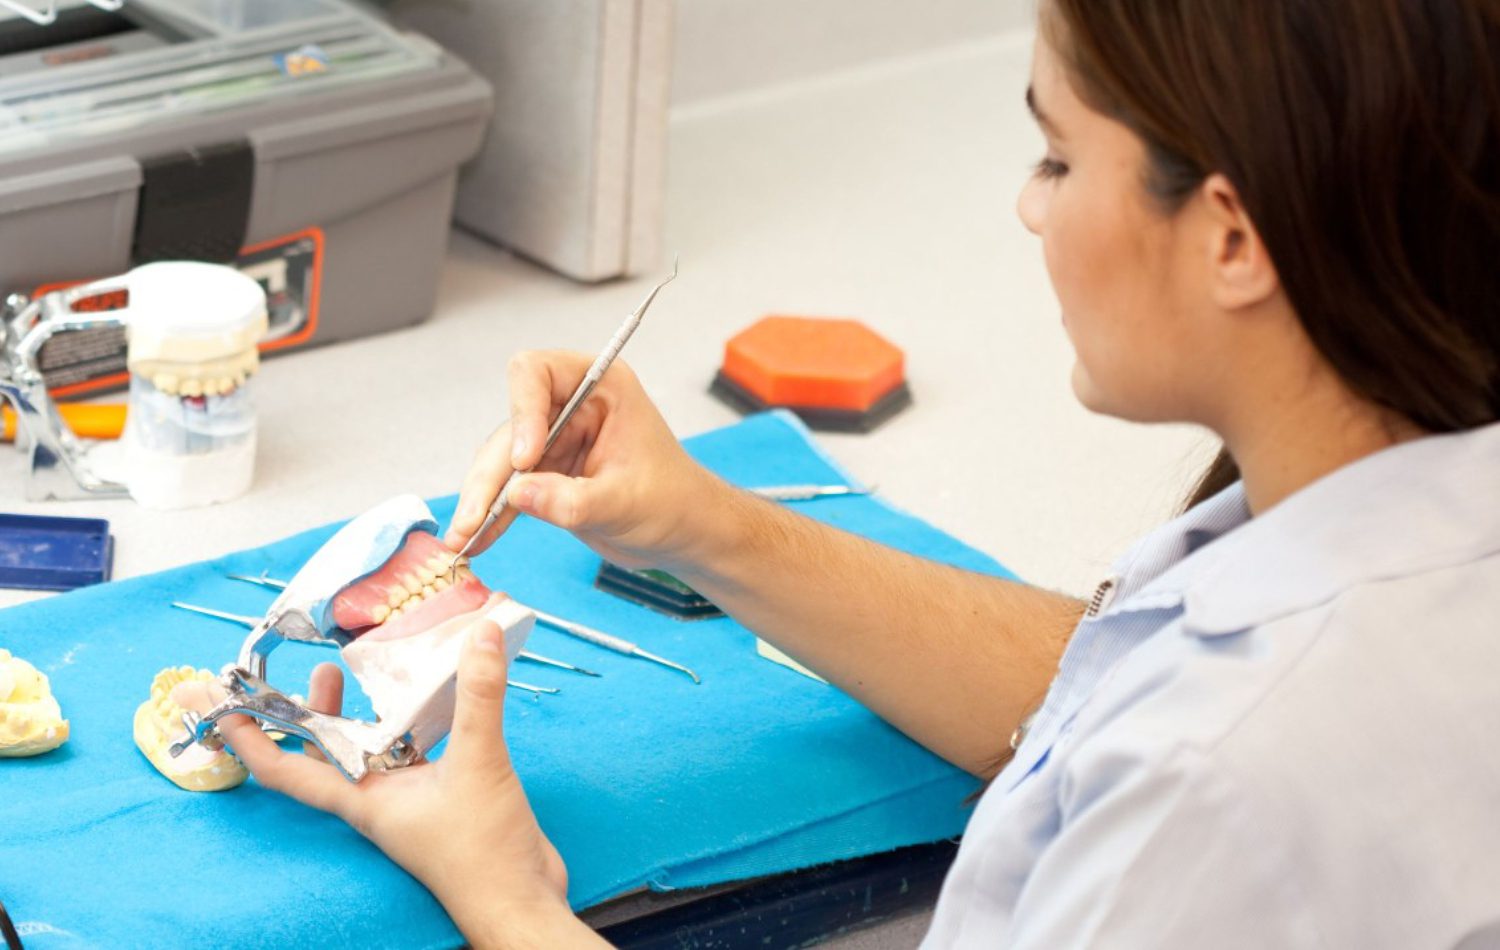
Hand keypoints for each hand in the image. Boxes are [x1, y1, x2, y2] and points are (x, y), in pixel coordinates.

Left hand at [192, 622, 598, 946]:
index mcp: (363, 800)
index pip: (285, 767)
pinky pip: (404, 753)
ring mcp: (405, 800)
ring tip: (336, 672)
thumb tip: (480, 636)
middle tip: (285, 670)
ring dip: (343, 714)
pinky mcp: (438, 797)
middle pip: (318, 753)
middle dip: (296, 712)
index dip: (248, 735)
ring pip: (360, 750)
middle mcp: (374, 799)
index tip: (216, 701)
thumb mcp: (478, 764)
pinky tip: (413, 702)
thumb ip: (478, 698)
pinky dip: (398, 725)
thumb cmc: (482, 853)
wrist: (518, 900)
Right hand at [444, 350, 725, 569]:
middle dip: (491, 474)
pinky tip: (476, 540)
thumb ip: (573, 500)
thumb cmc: (676, 502)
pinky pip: (508, 490)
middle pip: (511, 427)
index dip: (523, 411)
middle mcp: (572, 408)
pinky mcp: (546, 475)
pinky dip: (491, 515)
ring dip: (482, 500)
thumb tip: (518, 494)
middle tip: (476, 517)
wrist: (686, 534)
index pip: (538, 373)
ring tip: (464, 538)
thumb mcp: (627, 502)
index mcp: (601, 388)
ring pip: (501, 462)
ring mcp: (555, 441)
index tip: (528, 458)